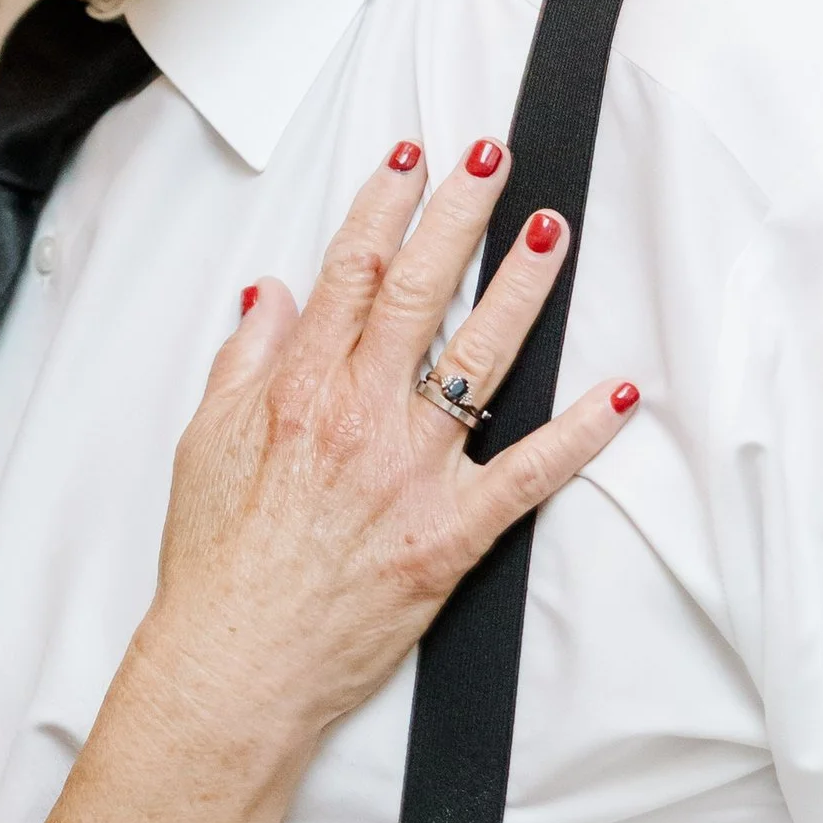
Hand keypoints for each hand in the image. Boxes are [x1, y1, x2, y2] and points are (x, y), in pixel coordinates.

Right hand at [148, 134, 637, 744]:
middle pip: (418, 291)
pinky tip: (617, 392)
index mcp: (297, 390)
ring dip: (520, 288)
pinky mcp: (452, 532)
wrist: (237, 665)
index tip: (411, 157)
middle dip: (460, 214)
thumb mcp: (205, 444)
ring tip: (549, 230)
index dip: (384, 204)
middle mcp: (359, 417)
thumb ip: (243, 361)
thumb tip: (272, 296)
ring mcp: (411, 473)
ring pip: (479, 360)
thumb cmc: (218, 565)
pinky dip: (578, 434)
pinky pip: (527, 473)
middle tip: (494, 157)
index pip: (348, 271)